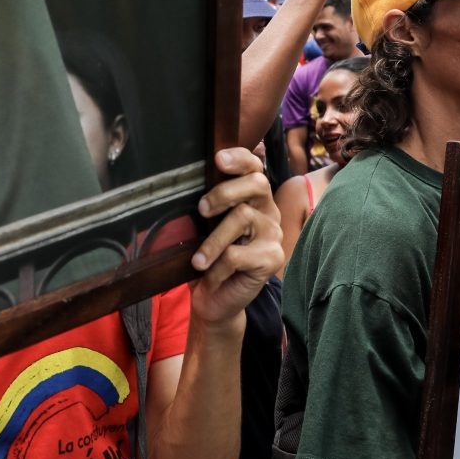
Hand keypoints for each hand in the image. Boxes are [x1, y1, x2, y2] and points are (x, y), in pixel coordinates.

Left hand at [189, 148, 283, 326]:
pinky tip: (211, 276)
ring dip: (213, 241)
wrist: (215, 300)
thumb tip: (186, 182)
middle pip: (257, 184)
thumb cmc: (208, 258)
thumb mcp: (204, 227)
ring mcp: (273, 234)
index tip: (218, 159)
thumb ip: (207, 205)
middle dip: (225, 192)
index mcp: (253, 198)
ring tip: (198, 260)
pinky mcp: (273, 258)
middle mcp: (268, 211)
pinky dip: (218, 266)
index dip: (239, 158)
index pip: (254, 167)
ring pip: (243, 218)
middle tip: (202, 209)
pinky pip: (238, 255)